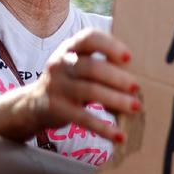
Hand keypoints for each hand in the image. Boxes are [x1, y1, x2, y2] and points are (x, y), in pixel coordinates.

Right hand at [19, 29, 139, 142]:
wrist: (34, 105)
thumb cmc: (70, 82)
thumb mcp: (81, 68)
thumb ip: (103, 66)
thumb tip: (139, 79)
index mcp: (70, 48)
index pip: (88, 38)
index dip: (109, 45)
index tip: (128, 57)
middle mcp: (61, 64)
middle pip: (91, 67)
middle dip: (116, 77)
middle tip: (136, 86)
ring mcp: (56, 86)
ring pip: (89, 90)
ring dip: (115, 99)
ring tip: (135, 107)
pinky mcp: (56, 109)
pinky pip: (83, 118)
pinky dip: (103, 128)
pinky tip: (119, 136)